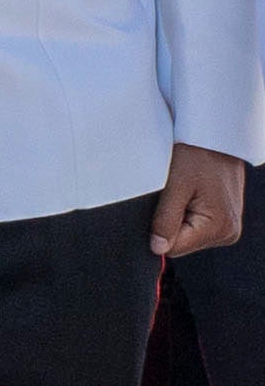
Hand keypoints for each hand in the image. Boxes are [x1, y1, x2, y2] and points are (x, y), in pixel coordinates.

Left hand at [155, 144, 245, 259]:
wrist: (215, 136)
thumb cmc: (196, 154)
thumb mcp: (175, 186)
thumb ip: (165, 220)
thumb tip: (157, 249)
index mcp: (219, 227)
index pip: (174, 248)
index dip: (157, 231)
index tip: (158, 206)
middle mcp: (229, 232)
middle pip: (181, 244)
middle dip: (169, 223)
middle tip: (173, 194)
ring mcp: (228, 226)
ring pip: (186, 236)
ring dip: (177, 217)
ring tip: (184, 191)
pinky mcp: (224, 219)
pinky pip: (194, 226)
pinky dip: (185, 212)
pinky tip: (189, 194)